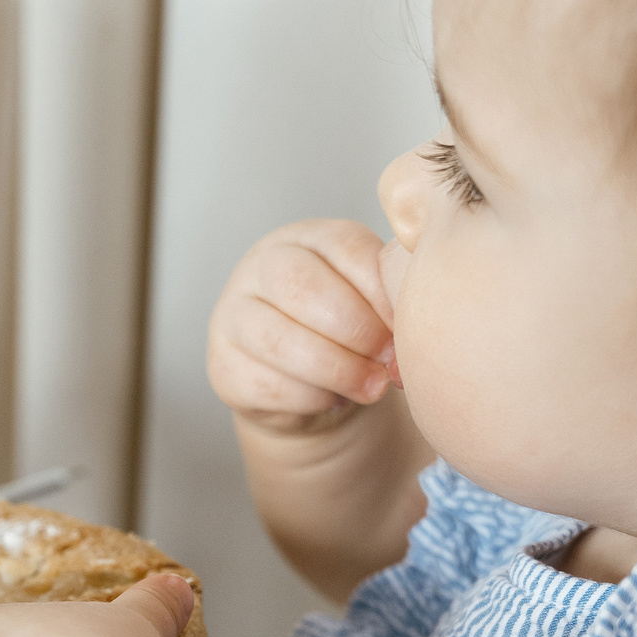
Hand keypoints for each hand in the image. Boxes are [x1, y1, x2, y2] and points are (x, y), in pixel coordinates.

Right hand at [207, 219, 397, 436]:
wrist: (308, 384)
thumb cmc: (350, 333)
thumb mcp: (374, 302)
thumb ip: (392, 297)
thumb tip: (414, 326)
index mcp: (309, 238)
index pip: (344, 246)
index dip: (381, 290)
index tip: (409, 324)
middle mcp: (262, 266)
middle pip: (303, 287)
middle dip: (357, 329)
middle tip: (388, 359)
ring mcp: (233, 314)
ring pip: (278, 339)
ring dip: (337, 369)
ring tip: (372, 387)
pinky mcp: (223, 365)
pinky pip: (267, 383)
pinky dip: (311, 397)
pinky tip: (334, 398)